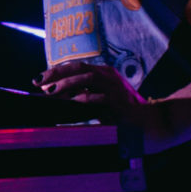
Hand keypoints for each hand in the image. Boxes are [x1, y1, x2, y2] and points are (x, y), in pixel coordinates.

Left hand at [35, 60, 171, 145]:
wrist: (151, 125)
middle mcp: (109, 77)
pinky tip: (70, 104)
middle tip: (40, 83)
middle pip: (79, 68)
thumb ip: (83, 95)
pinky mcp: (118, 104)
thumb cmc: (123, 114)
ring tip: (50, 92)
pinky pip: (97, 98)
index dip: (56, 71)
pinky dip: (82, 100)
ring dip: (67, 84)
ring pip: (87, 79)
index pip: (76, 66)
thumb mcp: (101, 101)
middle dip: (56, 74)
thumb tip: (56, 95)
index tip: (39, 79)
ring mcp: (115, 89)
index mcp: (104, 74)